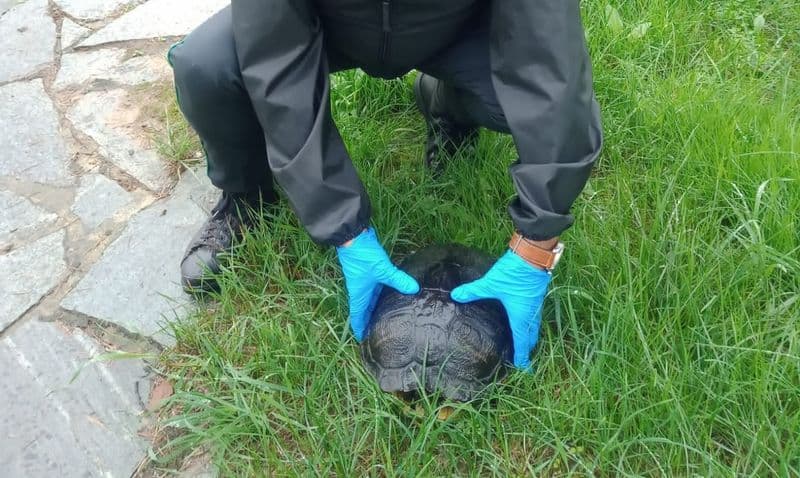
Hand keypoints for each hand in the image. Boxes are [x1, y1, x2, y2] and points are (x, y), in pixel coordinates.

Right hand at [336, 228, 419, 340]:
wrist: (353, 237)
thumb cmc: (363, 256)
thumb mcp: (382, 269)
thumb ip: (399, 280)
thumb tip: (415, 289)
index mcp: (359, 295)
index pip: (358, 317)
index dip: (360, 329)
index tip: (363, 341)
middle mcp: (361, 291)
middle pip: (365, 310)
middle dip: (371, 322)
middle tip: (380, 333)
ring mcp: (365, 282)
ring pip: (371, 300)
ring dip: (377, 309)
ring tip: (388, 319)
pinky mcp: (371, 272)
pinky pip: (376, 289)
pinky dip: (382, 296)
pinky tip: (393, 296)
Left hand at [451, 250, 551, 368]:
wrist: (532, 255)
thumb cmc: (514, 272)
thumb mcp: (491, 283)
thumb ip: (473, 291)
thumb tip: (455, 295)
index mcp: (521, 317)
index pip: (523, 343)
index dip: (522, 357)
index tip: (523, 369)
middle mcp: (531, 314)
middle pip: (531, 337)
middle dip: (526, 349)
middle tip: (520, 359)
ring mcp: (535, 305)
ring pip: (534, 326)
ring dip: (528, 336)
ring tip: (520, 344)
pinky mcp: (535, 296)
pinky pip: (534, 316)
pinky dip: (529, 324)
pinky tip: (521, 320)